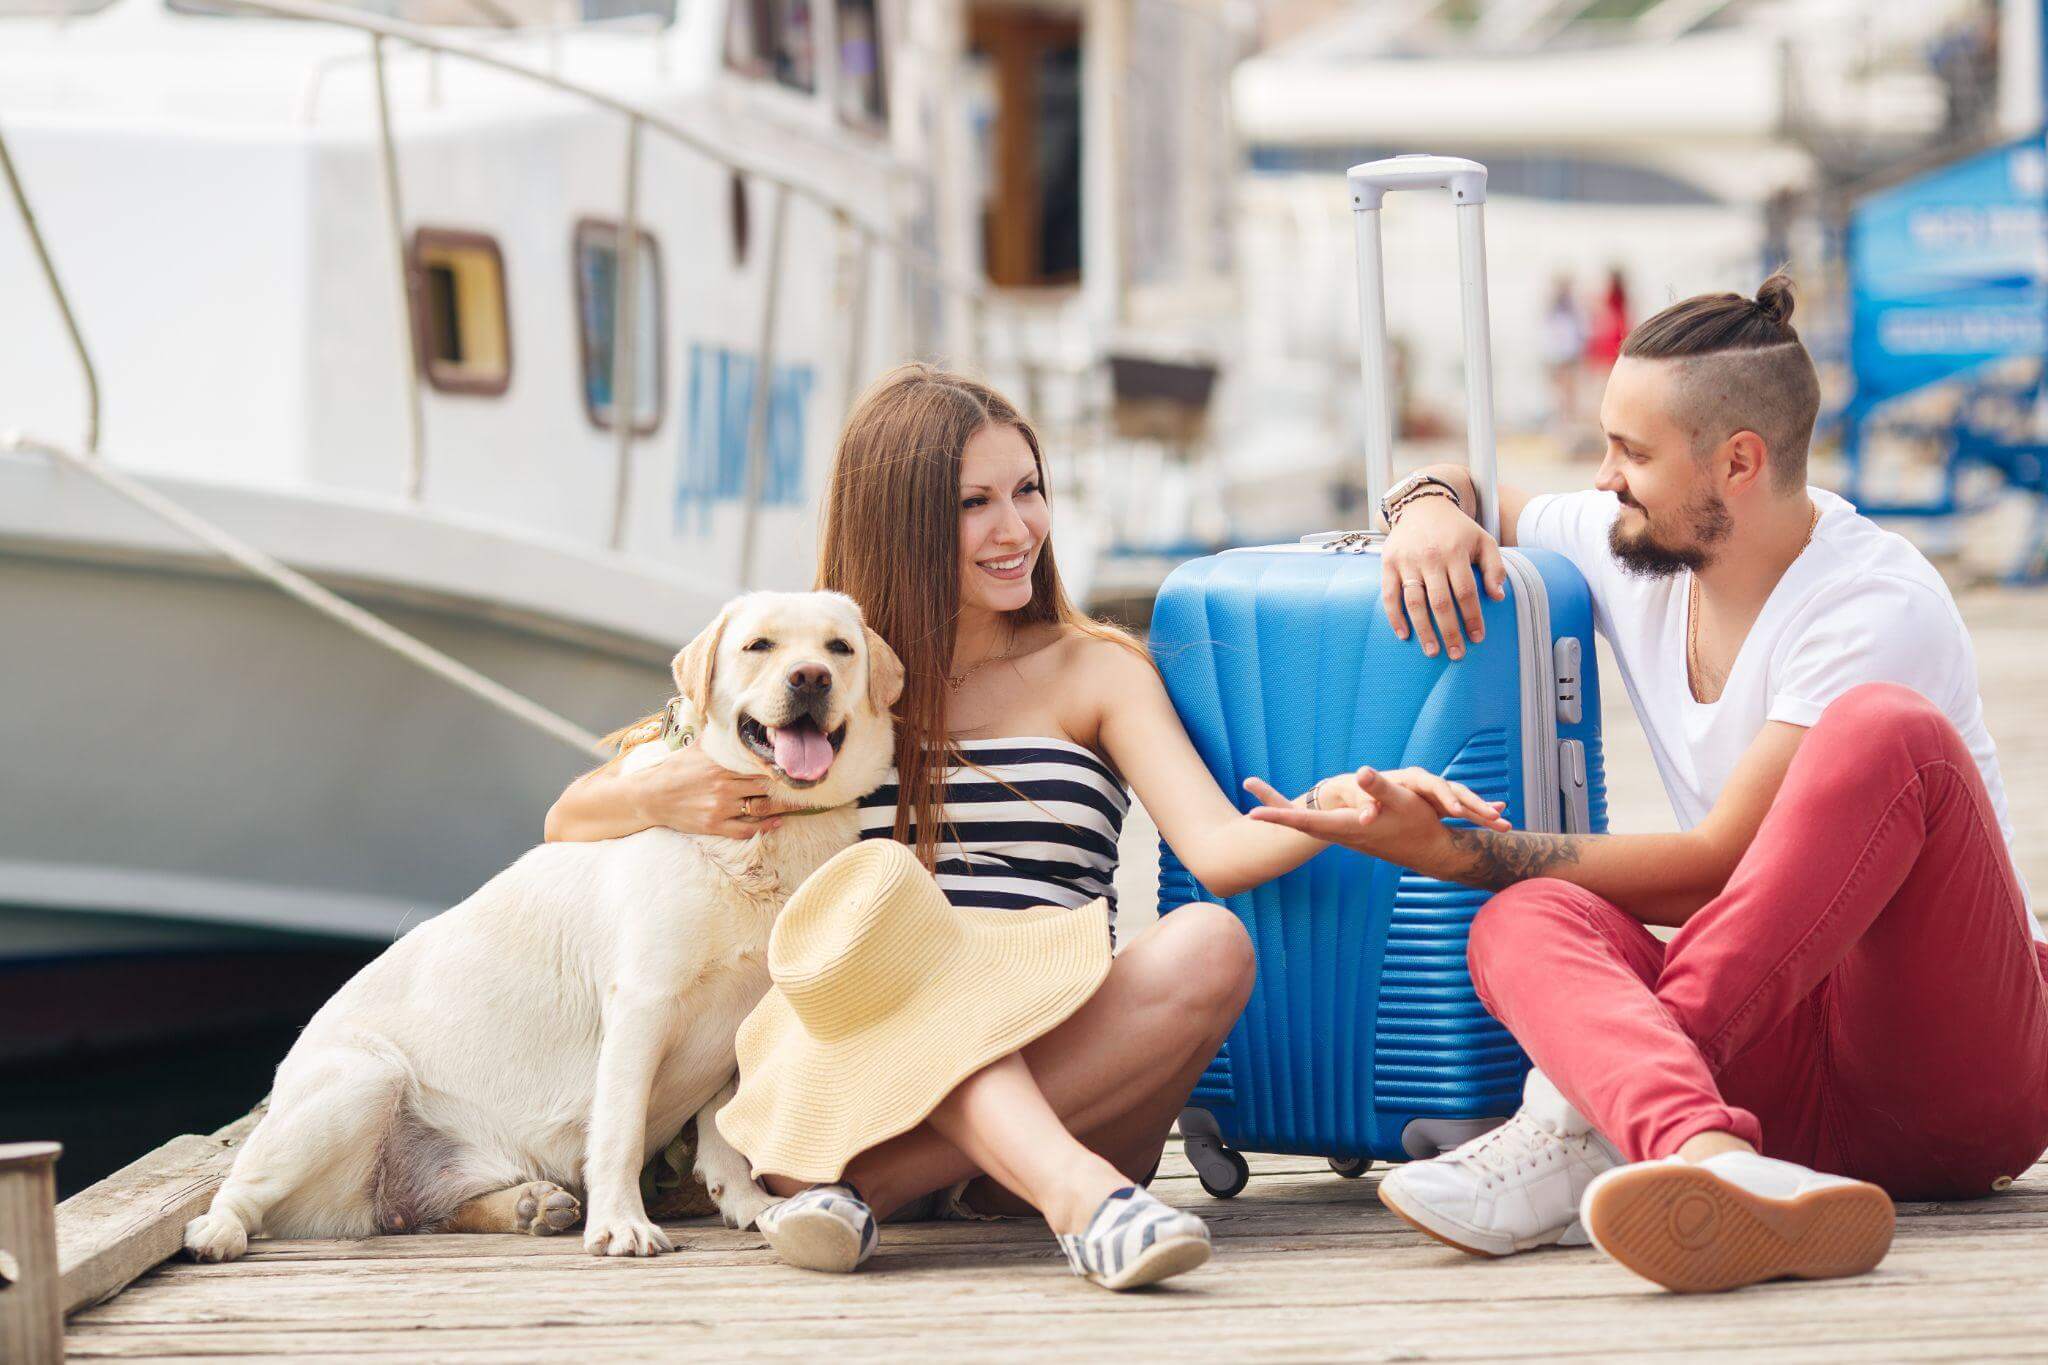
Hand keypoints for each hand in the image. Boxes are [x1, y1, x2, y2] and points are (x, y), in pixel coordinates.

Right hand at [629, 744, 801, 837]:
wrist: (651, 796)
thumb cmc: (675, 769)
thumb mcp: (696, 747)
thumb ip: (717, 736)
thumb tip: (729, 714)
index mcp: (722, 765)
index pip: (758, 766)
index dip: (779, 768)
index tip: (797, 767)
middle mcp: (723, 786)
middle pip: (764, 788)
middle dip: (786, 788)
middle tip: (807, 787)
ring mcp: (719, 808)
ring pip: (759, 809)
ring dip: (781, 808)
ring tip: (800, 806)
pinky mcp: (714, 825)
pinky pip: (745, 830)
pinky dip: (764, 828)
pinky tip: (777, 823)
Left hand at [1241, 767, 1508, 861]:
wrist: (1432, 852)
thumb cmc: (1419, 825)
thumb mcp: (1402, 802)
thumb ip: (1380, 787)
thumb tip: (1361, 772)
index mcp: (1348, 827)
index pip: (1306, 822)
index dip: (1279, 817)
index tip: (1252, 814)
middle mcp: (1341, 834)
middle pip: (1299, 824)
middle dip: (1273, 813)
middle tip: (1246, 802)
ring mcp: (1344, 836)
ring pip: (1307, 825)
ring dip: (1284, 816)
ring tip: (1260, 807)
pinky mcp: (1350, 834)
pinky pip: (1318, 826)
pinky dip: (1302, 819)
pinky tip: (1294, 814)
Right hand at [1380, 494, 1505, 660]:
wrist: (1423, 506)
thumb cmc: (1457, 529)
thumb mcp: (1483, 540)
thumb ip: (1495, 567)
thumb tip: (1498, 597)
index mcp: (1455, 551)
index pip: (1465, 591)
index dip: (1472, 617)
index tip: (1477, 637)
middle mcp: (1430, 556)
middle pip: (1440, 601)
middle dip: (1449, 631)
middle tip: (1456, 654)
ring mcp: (1407, 561)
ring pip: (1414, 602)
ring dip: (1423, 630)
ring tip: (1433, 651)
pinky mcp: (1388, 563)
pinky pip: (1389, 595)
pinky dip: (1394, 617)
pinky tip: (1404, 635)